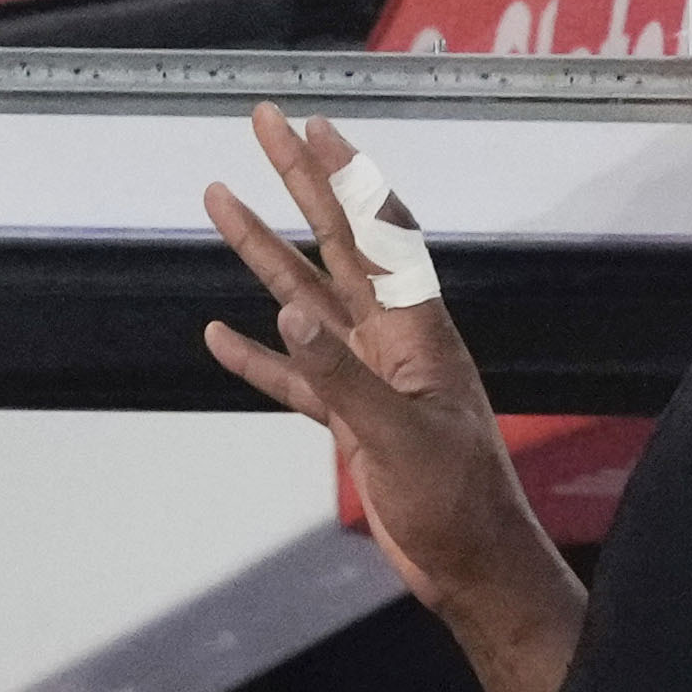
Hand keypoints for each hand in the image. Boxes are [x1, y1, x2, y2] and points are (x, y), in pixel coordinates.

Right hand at [203, 108, 585, 648]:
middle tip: (263, 123)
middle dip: (299, 182)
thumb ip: (342, 378)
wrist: (472, 568)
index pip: (379, 235)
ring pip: (304, 301)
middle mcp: (391, 342)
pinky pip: (295, 378)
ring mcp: (368, 378)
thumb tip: (288, 313)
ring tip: (219, 200)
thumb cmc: (459, 505)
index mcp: (416, 333)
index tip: (314, 127)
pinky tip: (220, 335)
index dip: (347, 179)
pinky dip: (258, 358)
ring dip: (262, 253)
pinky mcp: (351, 421)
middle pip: (335, 244)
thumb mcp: (399, 438)